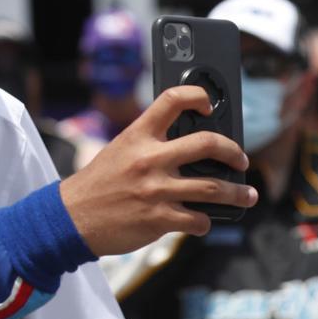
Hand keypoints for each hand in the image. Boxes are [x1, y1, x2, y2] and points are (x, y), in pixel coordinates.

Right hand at [60, 85, 256, 256]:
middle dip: (234, 153)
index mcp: (138, 136)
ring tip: (247, 195)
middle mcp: (149, 159)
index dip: (198, 96)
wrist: (70, 218)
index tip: (209, 105)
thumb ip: (149, 145)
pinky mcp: (158, 219)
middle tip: (241, 161)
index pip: (172, 100)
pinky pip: (198, 220)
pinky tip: (203, 221)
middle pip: (208, 144)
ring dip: (237, 193)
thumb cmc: (97, 184)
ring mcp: (155, 190)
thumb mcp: (119, 151)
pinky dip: (205, 222)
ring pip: (213, 188)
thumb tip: (189, 149)